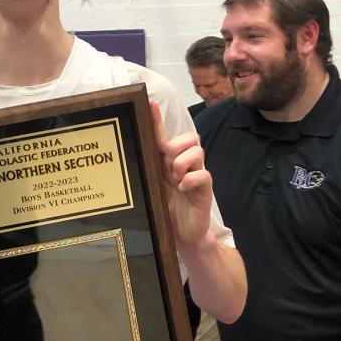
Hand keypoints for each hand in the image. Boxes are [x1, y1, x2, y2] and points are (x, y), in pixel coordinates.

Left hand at [150, 102, 213, 247]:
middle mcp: (183, 165)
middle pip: (189, 137)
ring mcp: (196, 175)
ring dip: (183, 163)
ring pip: (197, 150)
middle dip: (176, 146)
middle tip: (168, 166)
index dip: (157, 120)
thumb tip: (134, 154)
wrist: (182, 236)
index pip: (163, 136)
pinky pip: (204, 173)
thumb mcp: (151, 188)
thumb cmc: (165, 211)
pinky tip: (184, 188)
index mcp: (167, 163)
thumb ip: (148, 169)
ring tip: (176, 180)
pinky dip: (192, 179)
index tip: (150, 104)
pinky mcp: (206, 189)